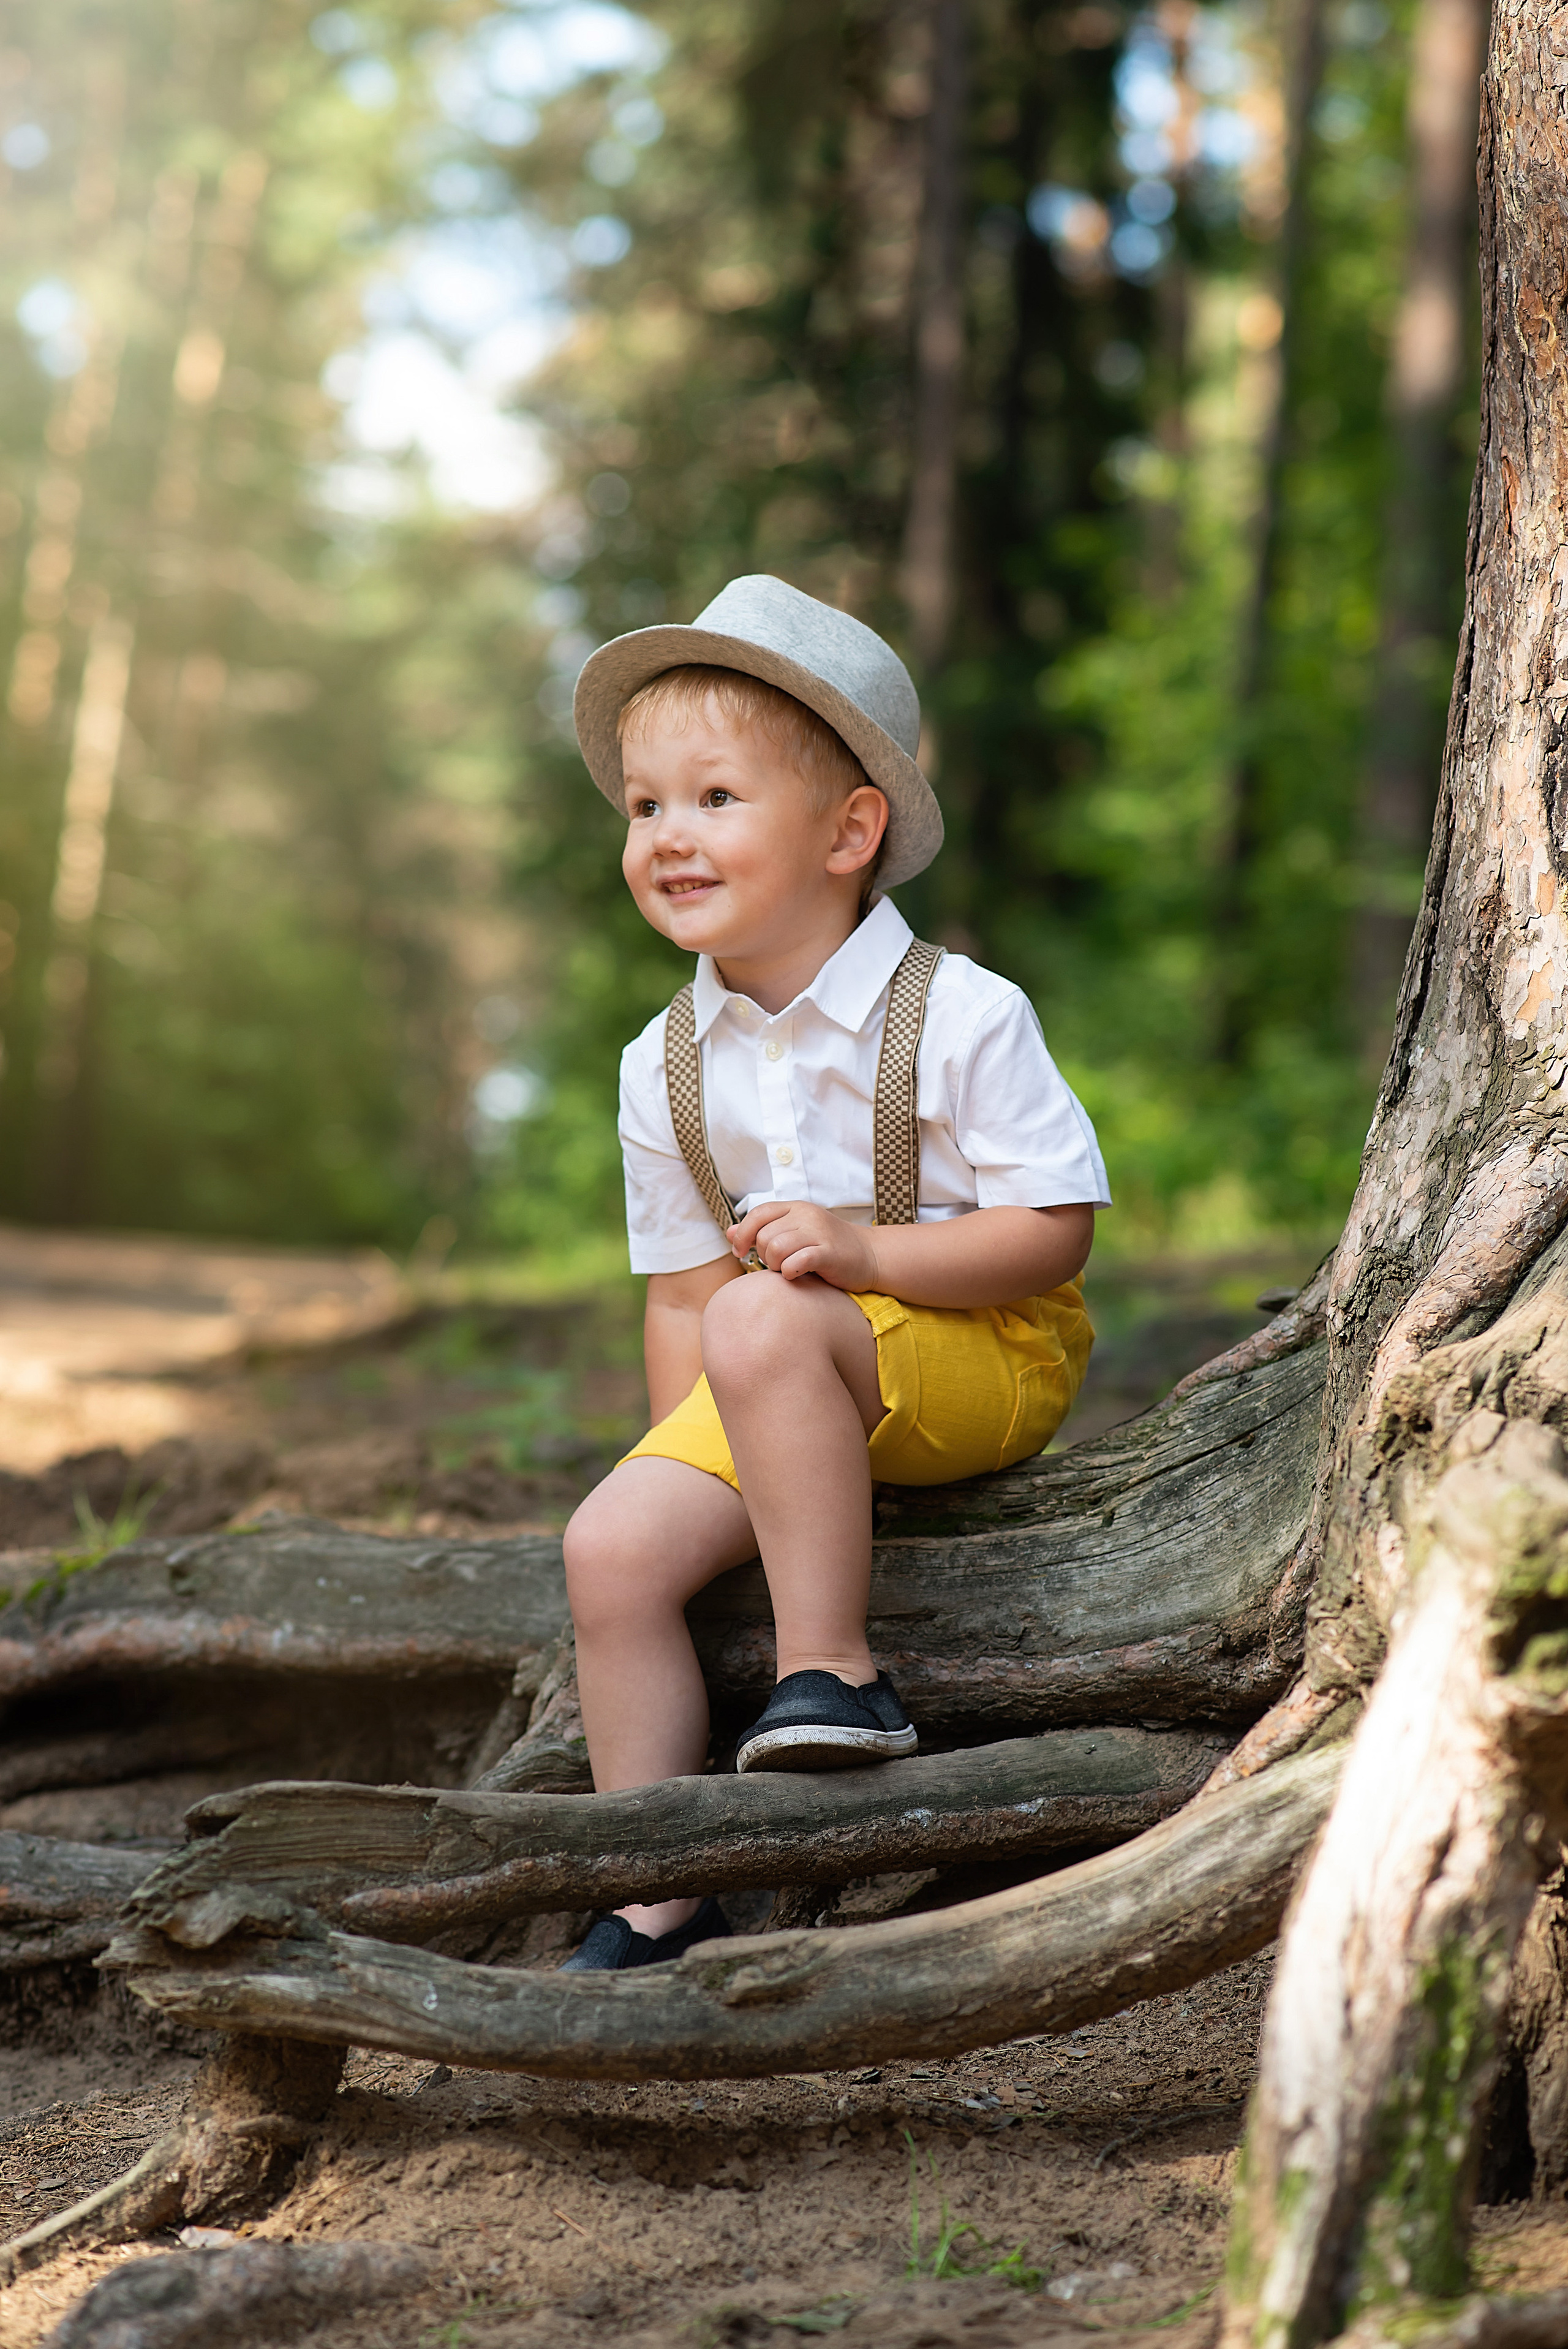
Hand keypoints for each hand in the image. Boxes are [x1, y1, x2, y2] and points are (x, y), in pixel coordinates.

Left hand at [727, 1199, 879, 1287]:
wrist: (870, 1256)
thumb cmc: (827, 1248)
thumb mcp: (794, 1233)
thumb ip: (763, 1231)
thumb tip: (729, 1233)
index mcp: (796, 1207)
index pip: (758, 1213)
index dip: (743, 1234)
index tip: (740, 1252)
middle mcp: (807, 1215)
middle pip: (764, 1235)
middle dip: (765, 1256)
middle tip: (780, 1264)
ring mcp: (819, 1232)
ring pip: (776, 1248)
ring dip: (777, 1266)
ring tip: (789, 1269)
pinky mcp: (829, 1253)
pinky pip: (796, 1262)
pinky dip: (790, 1273)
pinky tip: (797, 1275)